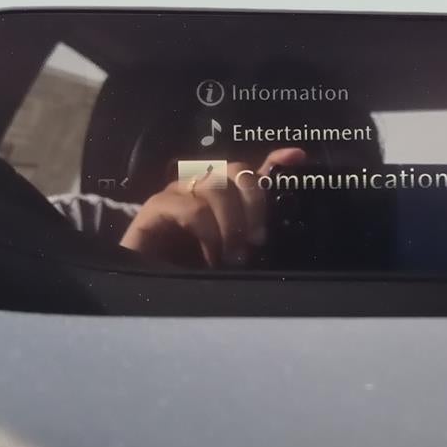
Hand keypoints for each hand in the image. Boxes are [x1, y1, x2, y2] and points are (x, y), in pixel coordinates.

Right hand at [118, 147, 307, 267]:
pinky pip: (191, 207)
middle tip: (257, 240)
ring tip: (233, 256)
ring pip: (215, 186)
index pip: (250, 168)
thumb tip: (279, 219)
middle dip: (254, 203)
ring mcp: (177, 193)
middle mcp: (200, 186)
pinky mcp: (156, 207)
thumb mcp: (234, 251)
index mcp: (221, 195)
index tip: (298, 157)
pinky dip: (208, 232)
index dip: (275, 160)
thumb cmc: (192, 271)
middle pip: (236, 171)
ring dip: (232, 222)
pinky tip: (211, 256)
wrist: (147, 289)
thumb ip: (254, 233)